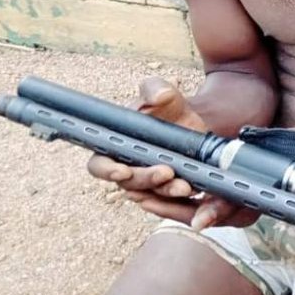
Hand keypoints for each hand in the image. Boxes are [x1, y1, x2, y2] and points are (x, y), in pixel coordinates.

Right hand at [86, 77, 258, 229]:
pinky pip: (173, 205)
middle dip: (146, 180)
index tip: (122, 170)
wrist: (194, 123)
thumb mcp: (163, 93)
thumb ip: (156, 89)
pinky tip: (196, 199)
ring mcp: (149, 184)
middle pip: (129, 184)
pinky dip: (184, 205)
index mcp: (116, 148)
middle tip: (166, 172)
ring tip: (185, 185)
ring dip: (167, 193)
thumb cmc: (168, 109)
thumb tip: (160, 96)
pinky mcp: (171, 192)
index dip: (106, 170)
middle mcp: (129, 170)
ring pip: (152, 196)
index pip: (99, 165)